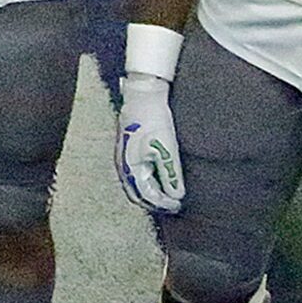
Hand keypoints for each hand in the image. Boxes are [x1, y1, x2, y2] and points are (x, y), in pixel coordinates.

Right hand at [116, 75, 185, 212]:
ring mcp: (123, 159)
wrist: (141, 96)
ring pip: (136, 186)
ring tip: (167, 195)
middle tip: (173, 205)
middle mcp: (123, 166)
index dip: (163, 204)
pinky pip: (135, 175)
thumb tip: (177, 195)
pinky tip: (159, 179)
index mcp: (130, 167)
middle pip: (138, 194)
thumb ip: (171, 174)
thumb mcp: (167, 148)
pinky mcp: (127, 152)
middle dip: (155, 203)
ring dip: (151, 194)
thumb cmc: (153, 120)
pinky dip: (148, 183)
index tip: (178, 205)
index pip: (146, 195)